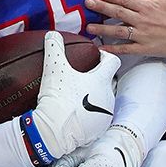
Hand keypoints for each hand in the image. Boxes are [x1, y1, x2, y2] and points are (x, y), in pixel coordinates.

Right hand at [25, 32, 120, 160]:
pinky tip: (75, 113)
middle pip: (106, 82)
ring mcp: (104, 115)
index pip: (112, 61)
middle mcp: (108, 97)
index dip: (105, 56)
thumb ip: (54, 47)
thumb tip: (53, 35)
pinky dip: (88, 116)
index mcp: (101, 80)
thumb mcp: (54, 68)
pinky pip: (96, 119)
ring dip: (92, 97)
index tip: (97, 55)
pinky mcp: (98, 130)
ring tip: (75, 97)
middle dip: (95, 79)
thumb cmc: (57, 99)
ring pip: (102, 101)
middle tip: (79, 78)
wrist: (54, 131)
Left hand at [86, 0, 165, 56]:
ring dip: (102, 29)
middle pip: (117, 12)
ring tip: (89, 27)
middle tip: (87, 4)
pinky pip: (126, 49)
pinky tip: (101, 48)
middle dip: (101, 7)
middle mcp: (142, 20)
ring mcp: (143, 35)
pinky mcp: (145, 48)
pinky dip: (113, 49)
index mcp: (147, 6)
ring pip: (118, 31)